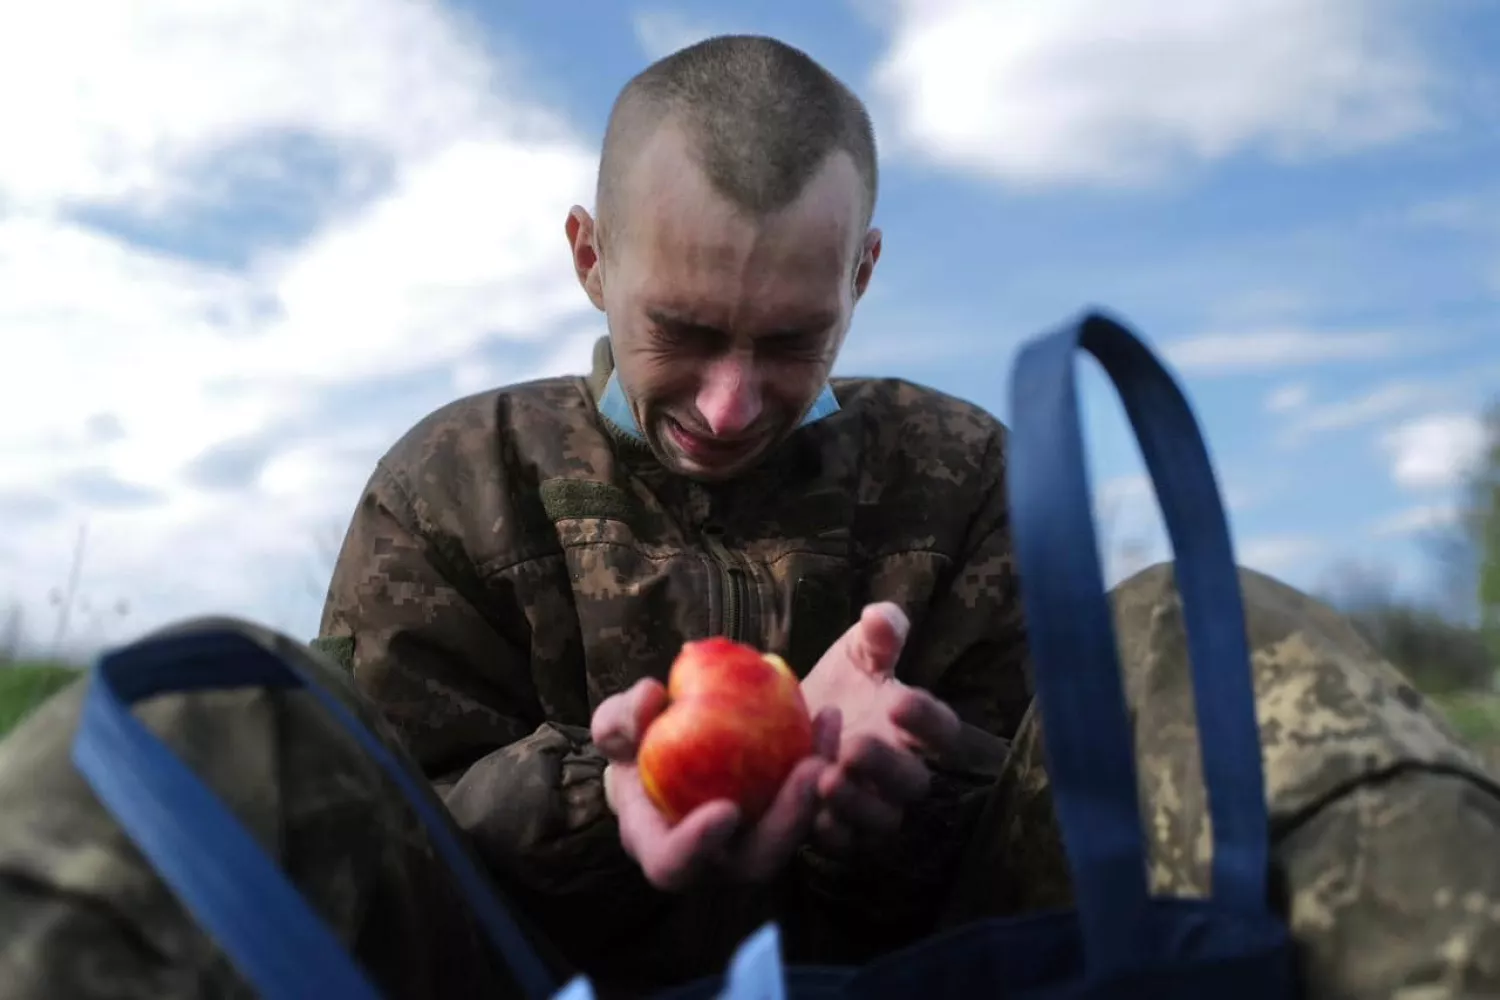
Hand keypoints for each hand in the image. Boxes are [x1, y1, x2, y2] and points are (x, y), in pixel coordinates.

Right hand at [591, 677, 840, 891]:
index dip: (697, 845)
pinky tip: (828, 717)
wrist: (663, 752)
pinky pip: (809, 801)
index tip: (724, 810)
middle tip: (810, 769)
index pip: (674, 864)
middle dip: (789, 821)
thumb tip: (648, 701)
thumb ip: (621, 719)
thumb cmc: (633, 745)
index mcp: (661, 847)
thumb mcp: (615, 726)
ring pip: (794, 833)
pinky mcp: (782, 816)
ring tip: (828, 734)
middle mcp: (714, 858)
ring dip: (818, 789)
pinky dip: (821, 760)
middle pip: (757, 860)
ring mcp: (754, 841)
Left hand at [800, 603, 961, 852]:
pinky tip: (807, 809)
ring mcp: (874, 807)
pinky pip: (844, 845)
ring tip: (826, 778)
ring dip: (857, 803)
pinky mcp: (841, 833)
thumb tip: (881, 616)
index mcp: (915, 730)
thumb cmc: (836, 688)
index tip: (899, 702)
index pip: (943, 731)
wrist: (787, 728)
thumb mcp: (854, 655)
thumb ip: (876, 637)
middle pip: (914, 783)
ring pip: (883, 821)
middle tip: (854, 745)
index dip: (929, 721)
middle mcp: (901, 773)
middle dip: (886, 766)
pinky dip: (828, 831)